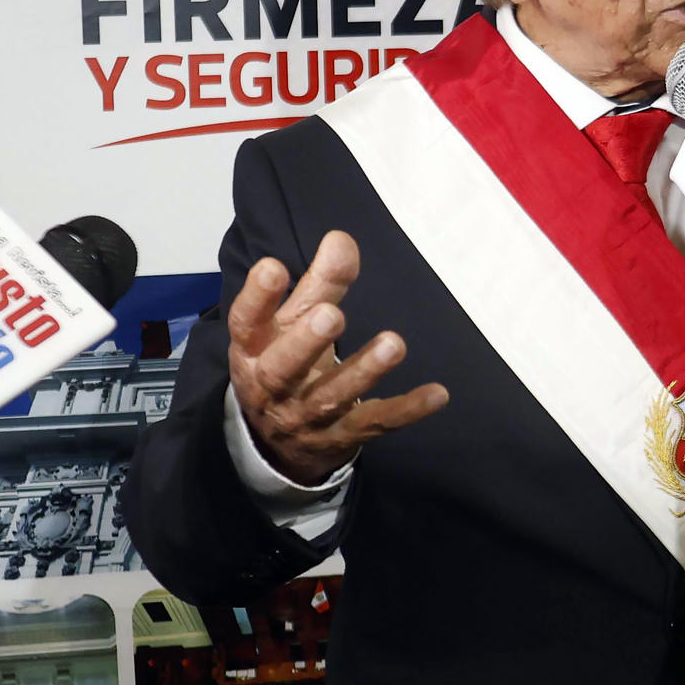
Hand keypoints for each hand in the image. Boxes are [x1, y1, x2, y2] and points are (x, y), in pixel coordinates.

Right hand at [228, 230, 448, 485]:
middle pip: (284, 369)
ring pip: (333, 396)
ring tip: (393, 343)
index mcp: (254, 351)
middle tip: (332, 315)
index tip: (273, 266)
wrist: (280, 445)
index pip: (247, 324)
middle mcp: (274, 387)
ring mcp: (308, 417)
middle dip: (306, 342)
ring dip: (363, 372)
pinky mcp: (344, 436)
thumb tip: (341, 238)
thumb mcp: (290, 325)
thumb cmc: (285, 363)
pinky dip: (407, 410)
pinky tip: (437, 393)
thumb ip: (318, 284)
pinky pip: (376, 422)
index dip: (258, 298)